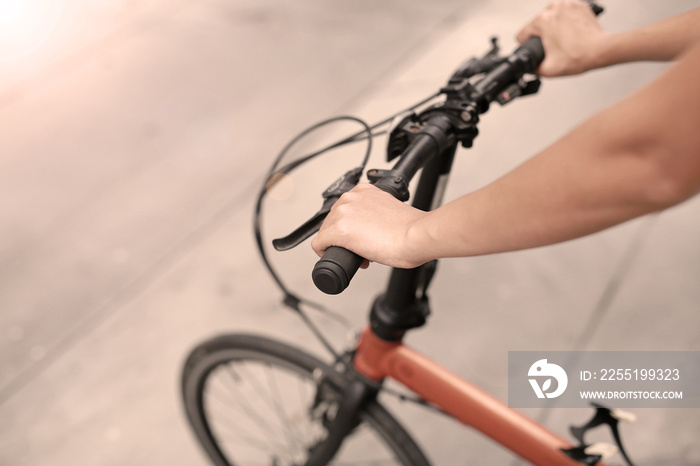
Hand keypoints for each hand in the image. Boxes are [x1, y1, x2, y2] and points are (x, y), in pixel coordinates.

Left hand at [311, 183, 430, 268]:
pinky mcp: (338, 231)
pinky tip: (338, 257)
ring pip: (326, 232)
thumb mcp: (391, 209)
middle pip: (333, 221)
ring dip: (338, 245)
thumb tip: (372, 228)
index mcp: (364, 191)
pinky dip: (325, 253)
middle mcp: (351, 198)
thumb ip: (378, 212)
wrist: (415, 236)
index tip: (362, 236)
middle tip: (363, 248)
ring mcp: (343, 213)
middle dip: (345, 237)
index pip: (345, 209)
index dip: (352, 227)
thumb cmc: (411, 228)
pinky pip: (319, 244)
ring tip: (359, 254)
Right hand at [517, 0, 607, 76]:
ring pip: (550, 19)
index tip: (538, 50)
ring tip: (565, 40)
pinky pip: (564, 14)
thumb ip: (532, 70)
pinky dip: (566, 22)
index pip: (522, 34)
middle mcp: (554, 8)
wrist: (601, 49)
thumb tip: (528, 68)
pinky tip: (572, 33)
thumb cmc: (579, 56)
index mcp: (543, 20)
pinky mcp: (578, 5)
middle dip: (543, 36)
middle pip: (537, 25)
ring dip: (554, 28)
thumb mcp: (548, 70)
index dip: (527, 46)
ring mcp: (567, 4)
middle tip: (556, 47)